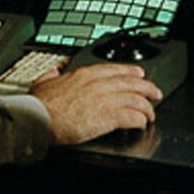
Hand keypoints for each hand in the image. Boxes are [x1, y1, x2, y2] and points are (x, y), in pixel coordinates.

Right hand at [29, 62, 161, 144]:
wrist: (37, 119)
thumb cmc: (39, 105)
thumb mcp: (43, 83)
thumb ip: (51, 77)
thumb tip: (53, 73)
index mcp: (84, 75)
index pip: (114, 70)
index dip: (130, 71)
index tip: (139, 74)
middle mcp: (98, 84)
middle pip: (131, 83)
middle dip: (147, 88)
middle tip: (155, 93)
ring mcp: (104, 100)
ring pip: (135, 99)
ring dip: (146, 107)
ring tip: (150, 114)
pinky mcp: (106, 117)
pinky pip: (131, 117)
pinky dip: (139, 120)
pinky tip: (141, 124)